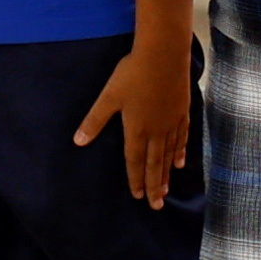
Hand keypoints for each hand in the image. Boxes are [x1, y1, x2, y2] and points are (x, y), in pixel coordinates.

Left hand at [79, 31, 195, 207]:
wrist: (164, 54)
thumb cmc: (133, 74)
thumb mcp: (108, 97)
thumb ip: (94, 121)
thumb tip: (78, 141)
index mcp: (136, 129)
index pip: (135, 161)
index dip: (136, 179)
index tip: (138, 196)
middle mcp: (156, 131)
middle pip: (155, 164)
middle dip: (154, 186)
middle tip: (156, 205)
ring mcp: (171, 122)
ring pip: (169, 154)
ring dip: (166, 174)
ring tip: (166, 190)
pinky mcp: (182, 111)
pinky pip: (182, 138)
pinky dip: (180, 152)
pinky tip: (180, 162)